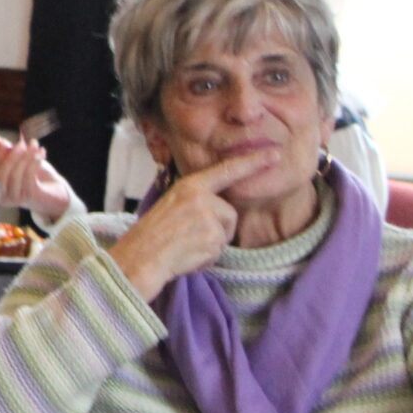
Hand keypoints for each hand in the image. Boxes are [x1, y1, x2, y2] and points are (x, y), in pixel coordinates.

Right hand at [0, 134, 76, 221]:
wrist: (53, 190)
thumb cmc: (33, 174)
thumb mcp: (18, 159)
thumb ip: (4, 149)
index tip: (4, 141)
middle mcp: (2, 196)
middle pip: (1, 173)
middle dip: (11, 156)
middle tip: (22, 143)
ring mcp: (15, 198)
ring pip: (15, 175)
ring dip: (25, 157)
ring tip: (34, 145)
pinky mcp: (29, 198)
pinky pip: (29, 178)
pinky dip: (34, 163)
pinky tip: (40, 154)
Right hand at [104, 150, 277, 300]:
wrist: (137, 258)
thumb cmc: (150, 237)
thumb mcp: (171, 206)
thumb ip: (196, 201)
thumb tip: (219, 209)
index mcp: (188, 186)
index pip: (227, 170)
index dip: (253, 161)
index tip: (275, 154)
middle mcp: (199, 196)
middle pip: (229, 213)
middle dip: (216, 230)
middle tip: (187, 238)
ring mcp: (206, 216)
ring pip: (225, 232)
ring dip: (210, 245)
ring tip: (184, 247)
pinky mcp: (212, 236)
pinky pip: (219, 249)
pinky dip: (206, 258)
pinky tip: (185, 256)